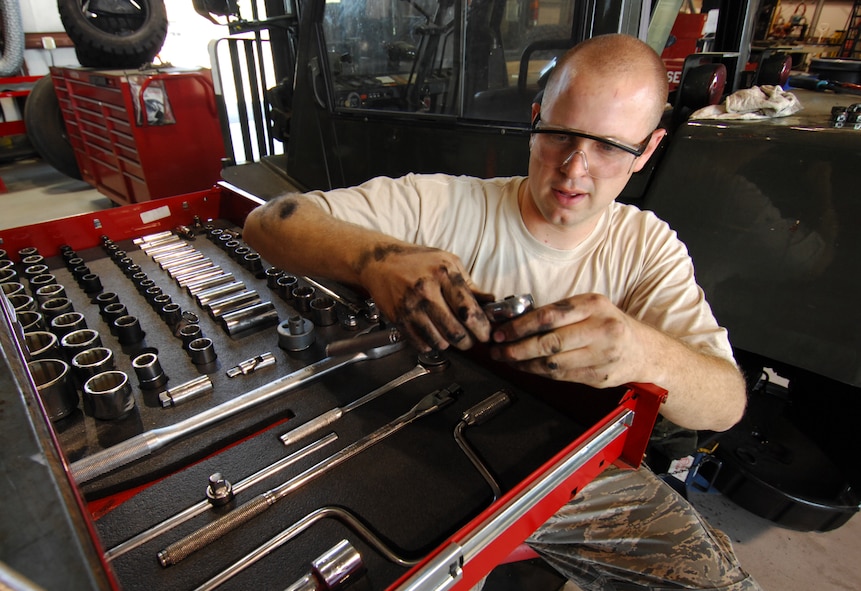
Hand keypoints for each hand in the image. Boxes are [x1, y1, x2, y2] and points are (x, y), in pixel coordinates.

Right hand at [357, 242, 492, 351]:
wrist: (380, 262)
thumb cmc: (417, 261)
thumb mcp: (448, 263)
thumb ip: (469, 285)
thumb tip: (491, 302)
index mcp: (443, 273)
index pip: (468, 310)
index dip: (481, 328)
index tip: (485, 334)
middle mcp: (426, 290)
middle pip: (455, 331)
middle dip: (468, 341)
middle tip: (471, 340)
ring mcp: (410, 306)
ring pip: (439, 341)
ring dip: (449, 344)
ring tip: (451, 336)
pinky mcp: (398, 318)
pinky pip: (420, 344)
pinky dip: (431, 345)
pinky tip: (434, 335)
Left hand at [488, 293, 650, 387]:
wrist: (643, 351)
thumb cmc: (609, 324)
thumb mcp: (590, 307)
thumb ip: (559, 313)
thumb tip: (515, 322)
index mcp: (594, 305)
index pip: (548, 316)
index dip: (519, 326)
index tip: (501, 332)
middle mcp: (601, 329)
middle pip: (549, 342)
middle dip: (516, 349)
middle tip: (498, 351)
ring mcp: (602, 355)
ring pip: (553, 364)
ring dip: (524, 364)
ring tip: (509, 360)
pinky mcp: (600, 376)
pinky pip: (561, 376)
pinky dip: (540, 373)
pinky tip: (528, 368)